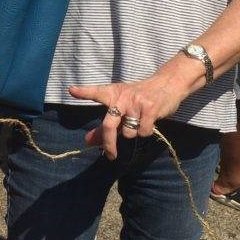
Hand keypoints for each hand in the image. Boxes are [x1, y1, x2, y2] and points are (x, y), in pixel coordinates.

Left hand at [68, 75, 182, 159]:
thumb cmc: (140, 97)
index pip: (96, 92)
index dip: (84, 92)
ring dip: (133, 132)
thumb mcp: (121, 107)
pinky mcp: (150, 109)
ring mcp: (136, 103)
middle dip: (108, 143)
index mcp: (113, 93)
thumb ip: (104, 125)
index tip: (71, 90)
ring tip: (140, 120)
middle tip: (110, 155)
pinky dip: (146, 131)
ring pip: (128, 132)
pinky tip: (149, 121)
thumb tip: (87, 141)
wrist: (167, 84)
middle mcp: (123, 97)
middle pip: (109, 125)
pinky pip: (143, 132)